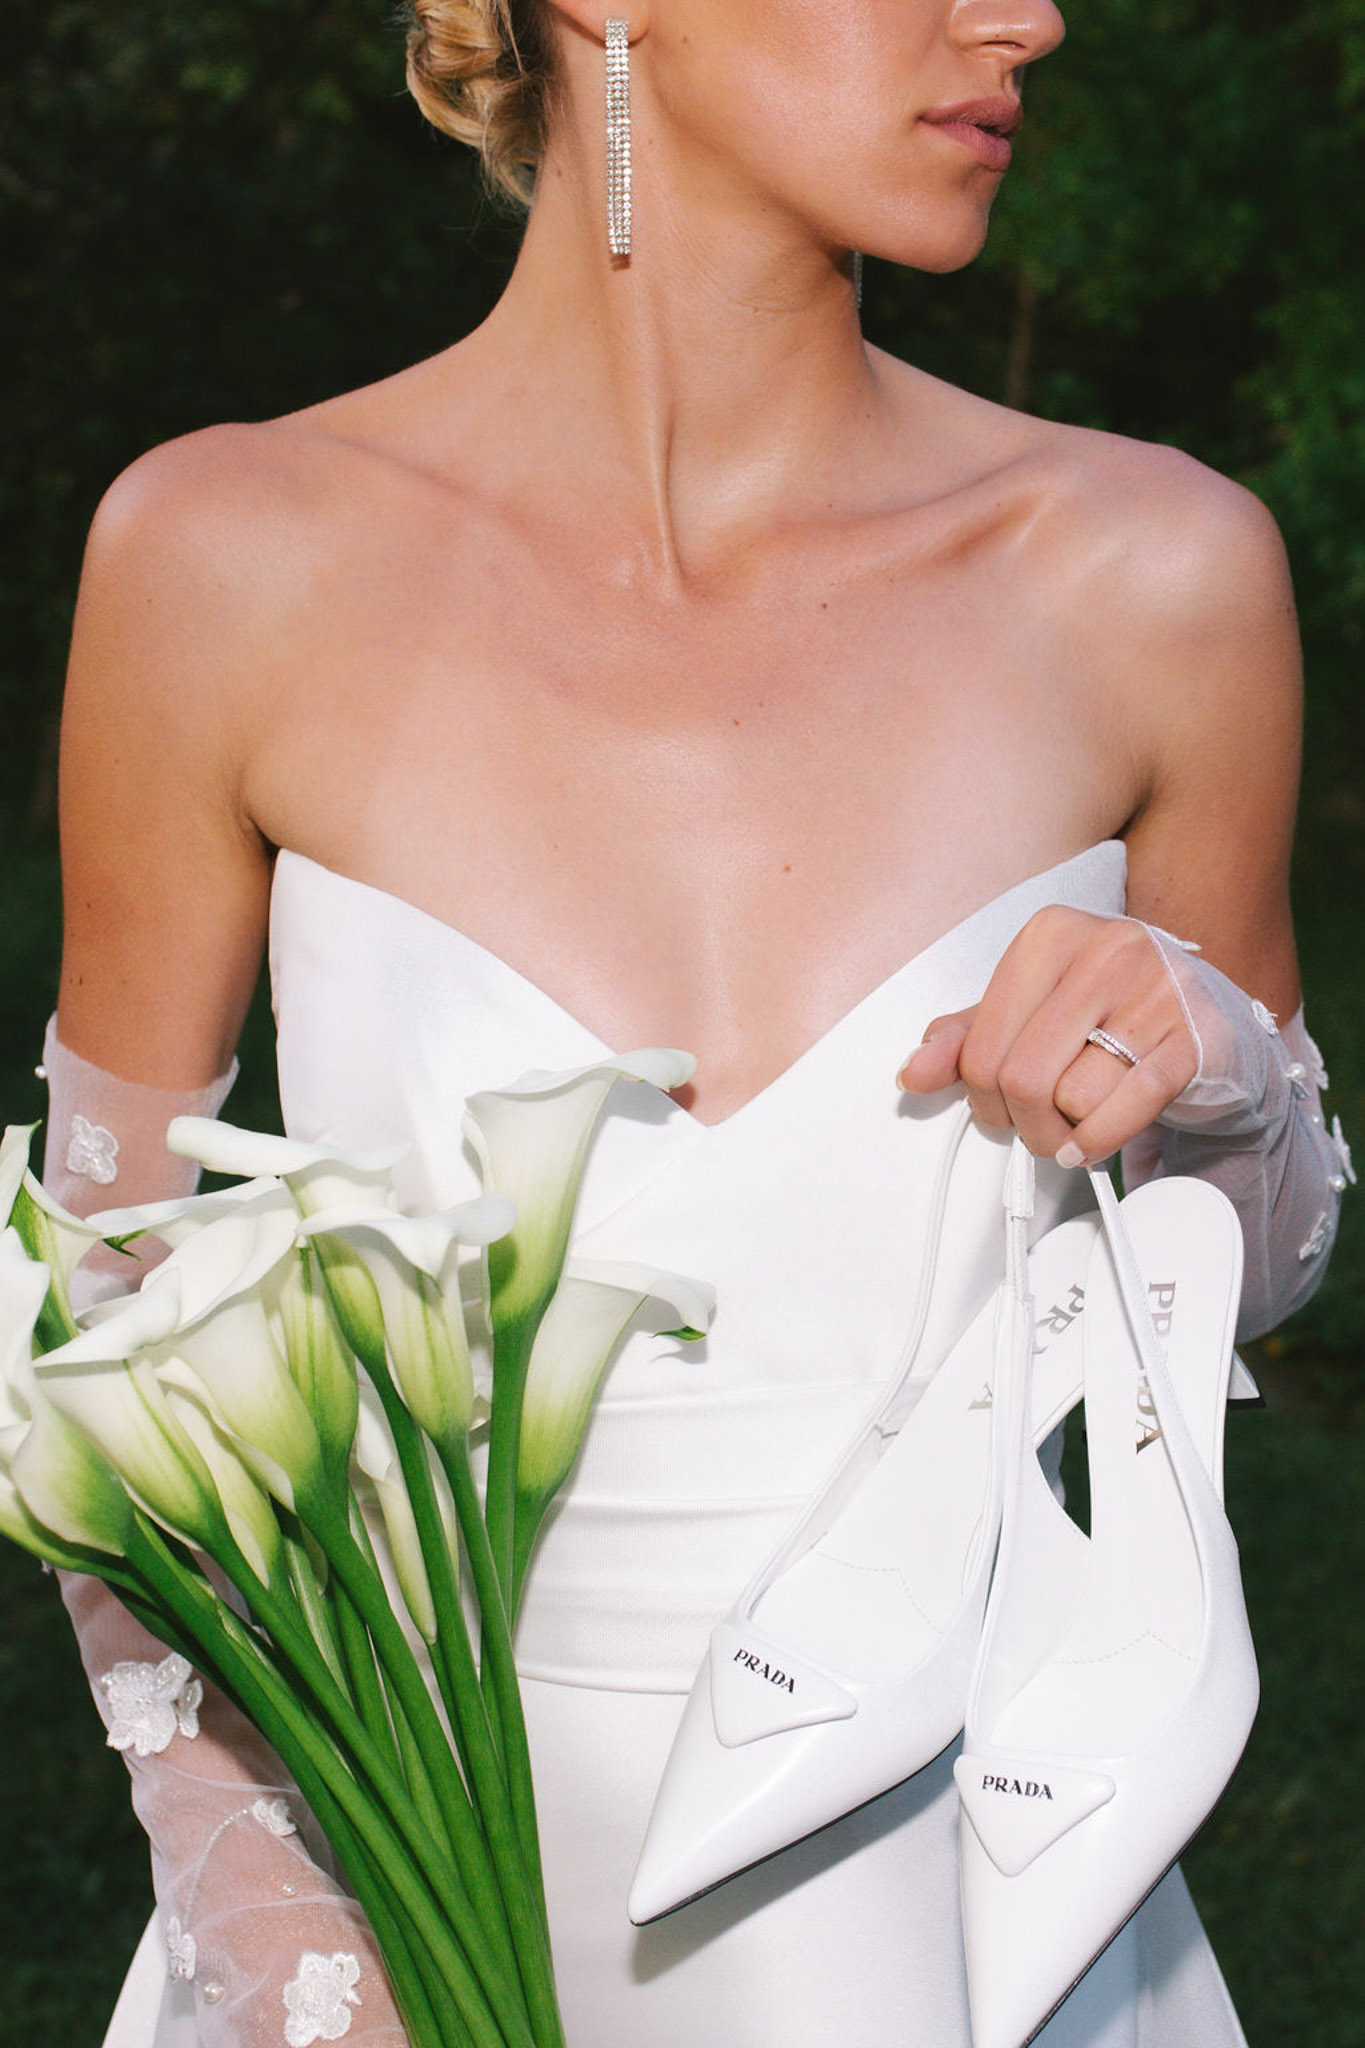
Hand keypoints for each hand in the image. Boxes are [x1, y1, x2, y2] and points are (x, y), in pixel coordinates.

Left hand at [897, 907, 1198, 1166]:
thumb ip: (966, 1038)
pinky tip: (1091, 1144)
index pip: (981, 1046)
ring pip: (1073, 1096)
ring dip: (1066, 1133)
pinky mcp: (1196, 1036)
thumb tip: (914, 1070)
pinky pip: (1127, 1106)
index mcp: (1050, 935)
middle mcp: (1106, 950)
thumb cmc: (1110, 1013)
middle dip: (1023, 1122)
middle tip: (1038, 1125)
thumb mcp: (1028, 1013)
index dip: (982, 1094)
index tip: (1000, 1102)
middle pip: (1022, 1077)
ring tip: (1076, 1122)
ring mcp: (1157, 989)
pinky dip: (1098, 1141)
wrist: (1208, 1018)